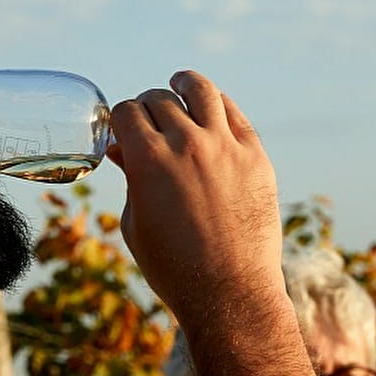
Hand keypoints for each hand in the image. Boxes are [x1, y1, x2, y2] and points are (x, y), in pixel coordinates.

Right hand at [106, 71, 284, 324]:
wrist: (230, 292)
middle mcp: (187, 144)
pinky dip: (218, 106)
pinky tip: (212, 108)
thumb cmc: (174, 268)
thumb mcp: (136, 224)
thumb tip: (123, 150)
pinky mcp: (256, 157)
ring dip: (185, 84)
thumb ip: (130, 179)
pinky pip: (235, 114)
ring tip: (181, 83)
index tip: (122, 128)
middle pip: (159, 99)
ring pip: (202, 91)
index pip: (126, 112)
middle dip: (147, 106)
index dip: (119, 119)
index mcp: (148, 160)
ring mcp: (225, 147)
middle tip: (148, 118)